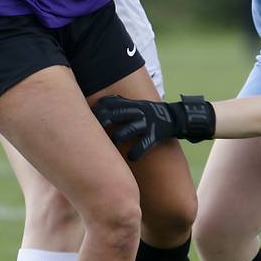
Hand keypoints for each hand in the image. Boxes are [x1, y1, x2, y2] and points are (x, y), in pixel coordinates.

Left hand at [93, 95, 215, 160]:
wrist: (174, 118)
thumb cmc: (149, 113)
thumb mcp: (135, 104)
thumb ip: (119, 103)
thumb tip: (99, 102)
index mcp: (132, 104)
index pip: (111, 103)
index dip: (98, 109)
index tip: (87, 117)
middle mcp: (139, 111)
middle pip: (118, 113)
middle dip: (104, 120)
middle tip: (94, 130)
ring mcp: (148, 122)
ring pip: (130, 129)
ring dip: (119, 136)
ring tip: (113, 143)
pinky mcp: (156, 134)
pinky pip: (145, 143)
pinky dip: (137, 151)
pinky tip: (130, 157)